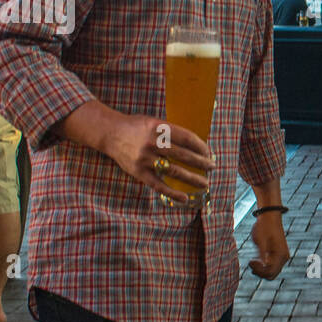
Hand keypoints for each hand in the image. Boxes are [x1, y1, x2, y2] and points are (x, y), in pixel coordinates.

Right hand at [99, 112, 214, 202]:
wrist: (110, 133)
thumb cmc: (137, 127)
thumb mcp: (154, 122)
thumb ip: (171, 132)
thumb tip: (196, 146)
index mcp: (160, 128)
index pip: (187, 138)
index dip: (201, 147)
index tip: (209, 153)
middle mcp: (153, 143)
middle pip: (184, 155)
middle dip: (201, 163)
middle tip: (212, 167)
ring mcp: (145, 158)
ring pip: (174, 171)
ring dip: (192, 178)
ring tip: (205, 183)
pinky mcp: (139, 172)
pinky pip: (159, 185)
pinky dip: (173, 193)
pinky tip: (185, 198)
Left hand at [248, 212, 288, 279]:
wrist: (269, 217)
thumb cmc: (264, 226)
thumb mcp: (260, 241)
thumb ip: (261, 255)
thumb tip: (262, 266)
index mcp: (280, 254)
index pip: (270, 272)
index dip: (259, 270)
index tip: (250, 261)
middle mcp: (284, 257)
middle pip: (272, 275)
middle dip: (260, 272)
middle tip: (250, 262)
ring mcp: (282, 257)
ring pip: (272, 272)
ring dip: (261, 270)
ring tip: (252, 261)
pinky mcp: (278, 255)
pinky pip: (272, 266)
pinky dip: (263, 266)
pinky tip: (256, 259)